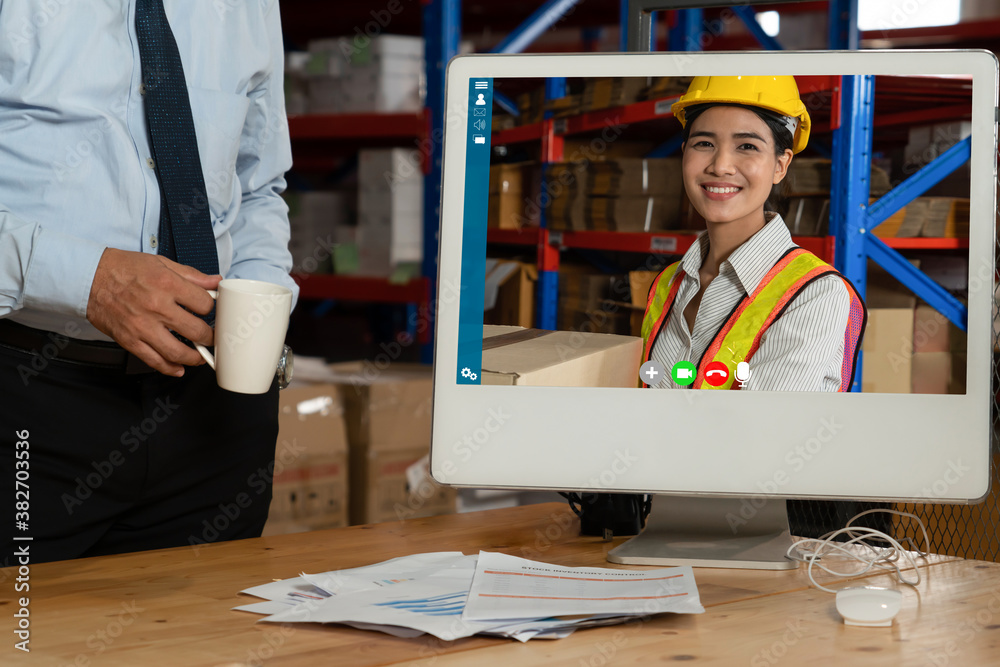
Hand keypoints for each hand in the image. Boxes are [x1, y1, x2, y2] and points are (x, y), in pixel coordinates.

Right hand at [86, 248, 221, 376]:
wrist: (88, 277)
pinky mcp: (129, 340)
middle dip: (210, 337)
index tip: (210, 312)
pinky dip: (170, 368)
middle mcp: (157, 307)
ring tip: (200, 356)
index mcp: (168, 284)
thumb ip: (192, 275)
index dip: (212, 309)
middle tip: (211, 337)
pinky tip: (179, 369)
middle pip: (197, 331)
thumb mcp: (161, 262)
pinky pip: (154, 360)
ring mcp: (143, 326)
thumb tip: (216, 282)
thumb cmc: (124, 268)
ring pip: (178, 352)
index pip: (205, 304)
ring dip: (195, 358)